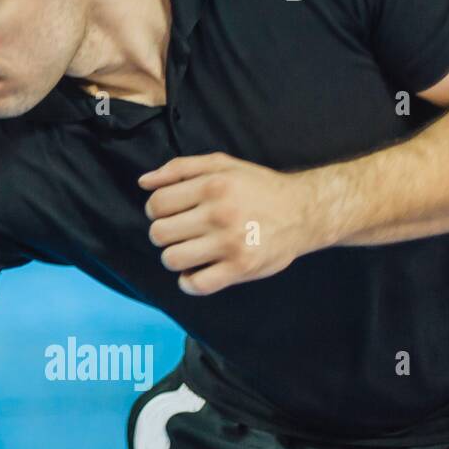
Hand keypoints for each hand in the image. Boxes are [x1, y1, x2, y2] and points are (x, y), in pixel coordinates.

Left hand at [139, 152, 325, 296]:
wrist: (305, 211)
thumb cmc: (257, 187)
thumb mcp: (221, 164)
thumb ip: (179, 168)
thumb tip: (143, 182)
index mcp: (212, 185)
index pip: (156, 204)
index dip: (155, 210)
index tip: (170, 213)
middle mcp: (220, 213)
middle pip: (159, 233)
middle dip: (163, 234)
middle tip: (180, 232)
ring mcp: (231, 243)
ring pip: (172, 259)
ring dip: (174, 257)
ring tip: (189, 251)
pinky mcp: (242, 267)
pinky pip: (197, 284)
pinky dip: (189, 282)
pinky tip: (196, 271)